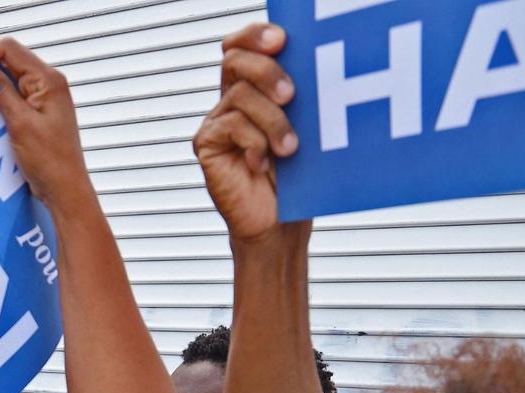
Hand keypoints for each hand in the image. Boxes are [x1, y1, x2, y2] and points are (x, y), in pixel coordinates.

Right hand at [0, 39, 92, 212]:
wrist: (65, 192)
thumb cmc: (52, 162)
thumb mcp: (19, 123)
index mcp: (48, 80)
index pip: (10, 50)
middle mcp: (48, 86)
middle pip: (9, 65)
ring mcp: (43, 101)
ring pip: (9, 84)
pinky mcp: (37, 117)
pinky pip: (13, 103)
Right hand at [193, 23, 300, 241]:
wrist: (280, 224)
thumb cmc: (297, 178)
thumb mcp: (306, 128)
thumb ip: (301, 96)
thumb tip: (318, 62)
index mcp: (253, 88)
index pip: (242, 45)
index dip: (255, 35)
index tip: (281, 39)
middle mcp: (230, 101)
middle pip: (235, 61)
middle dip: (267, 71)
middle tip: (292, 95)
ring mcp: (216, 123)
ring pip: (239, 96)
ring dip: (271, 120)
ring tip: (290, 148)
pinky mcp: (206, 146)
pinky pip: (230, 126)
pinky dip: (254, 143)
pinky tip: (264, 163)